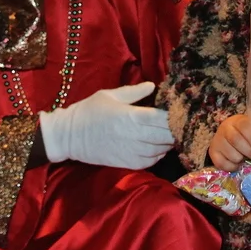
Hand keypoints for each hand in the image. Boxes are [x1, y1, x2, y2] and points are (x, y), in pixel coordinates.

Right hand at [38, 82, 173, 169]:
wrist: (69, 135)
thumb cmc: (89, 111)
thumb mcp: (110, 95)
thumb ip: (134, 92)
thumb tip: (152, 85)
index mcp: (130, 116)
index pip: (161, 118)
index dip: (174, 116)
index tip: (180, 112)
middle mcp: (134, 135)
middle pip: (165, 136)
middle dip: (175, 131)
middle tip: (181, 124)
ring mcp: (131, 152)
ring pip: (161, 150)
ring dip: (168, 143)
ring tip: (171, 134)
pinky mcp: (128, 163)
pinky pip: (151, 161)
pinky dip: (159, 154)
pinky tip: (159, 147)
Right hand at [209, 114, 250, 172]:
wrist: (229, 134)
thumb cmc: (245, 133)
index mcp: (237, 121)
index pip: (244, 127)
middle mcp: (224, 129)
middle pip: (236, 140)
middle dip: (249, 152)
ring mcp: (217, 140)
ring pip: (231, 154)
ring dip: (241, 160)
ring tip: (245, 159)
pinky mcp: (212, 152)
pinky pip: (222, 164)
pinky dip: (232, 167)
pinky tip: (238, 164)